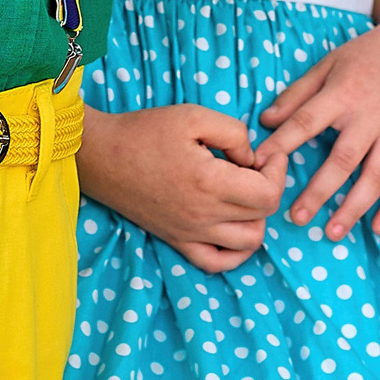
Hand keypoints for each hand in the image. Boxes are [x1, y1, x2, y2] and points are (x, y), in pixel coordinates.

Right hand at [78, 104, 285, 273]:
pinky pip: (217, 263)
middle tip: (252, 165)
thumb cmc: (145, 132)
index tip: (265, 153)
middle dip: (269, 187)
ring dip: (257, 218)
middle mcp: (203, 216)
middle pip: (263, 216)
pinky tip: (233, 226)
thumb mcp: (194, 115)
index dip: (277, 171)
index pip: (269, 194)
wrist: (101, 156)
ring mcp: (190, 233)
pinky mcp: (178, 241)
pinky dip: (236, 251)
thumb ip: (234, 133)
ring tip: (243, 192)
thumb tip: (251, 157)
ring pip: (249, 243)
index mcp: (209, 183)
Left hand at [255, 13, 379, 239]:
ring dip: (355, 207)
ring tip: (332, 232)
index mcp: (344, 92)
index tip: (260, 166)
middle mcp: (372, 116)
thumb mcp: (329, 64)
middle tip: (296, 218)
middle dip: (319, 191)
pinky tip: (378, 227)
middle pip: (343, 159)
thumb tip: (265, 121)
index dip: (283, 143)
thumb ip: (297, 94)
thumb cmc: (367, 56)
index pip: (308, 121)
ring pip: (377, 176)